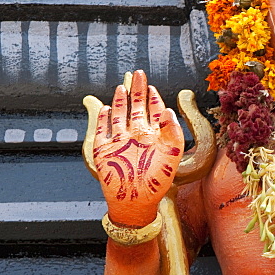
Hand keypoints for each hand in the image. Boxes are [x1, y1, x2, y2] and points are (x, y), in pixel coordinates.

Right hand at [94, 69, 184, 227]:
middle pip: (136, 106)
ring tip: (122, 86)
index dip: (152, 96)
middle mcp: (137, 135)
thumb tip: (167, 109)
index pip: (153, 110)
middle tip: (138, 72)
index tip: (152, 85)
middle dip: (137, 90)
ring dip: (120, 100)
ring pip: (119, 114)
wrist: (136, 201)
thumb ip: (172, 130)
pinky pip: (102, 129)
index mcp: (154, 135)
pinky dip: (102, 117)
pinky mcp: (104, 149)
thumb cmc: (158, 180)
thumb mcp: (172, 153)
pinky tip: (105, 107)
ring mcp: (120, 140)